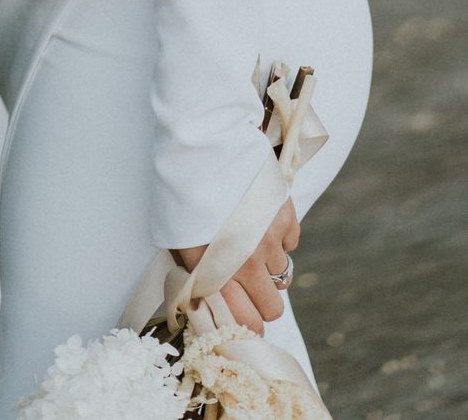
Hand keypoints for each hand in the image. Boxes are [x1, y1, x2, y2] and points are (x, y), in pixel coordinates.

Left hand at [174, 198, 299, 334]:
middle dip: (261, 303)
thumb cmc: (180, 192)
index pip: (246, 322)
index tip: (244, 320)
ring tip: (250, 245)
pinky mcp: (284, 213)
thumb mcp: (177, 242)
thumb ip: (196, 277)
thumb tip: (206, 305)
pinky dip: (280, 238)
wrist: (200, 142)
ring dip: (268, 267)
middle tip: (249, 287)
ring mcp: (269, 238)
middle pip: (273, 308)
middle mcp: (247, 262)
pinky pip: (291, 243)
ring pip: (282, 275)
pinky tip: (261, 223)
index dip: (247, 326)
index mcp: (216, 272)